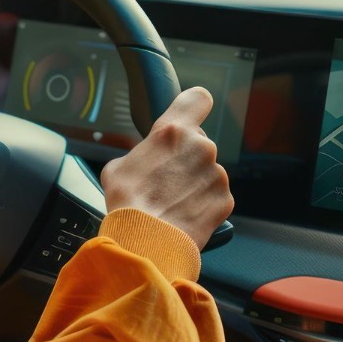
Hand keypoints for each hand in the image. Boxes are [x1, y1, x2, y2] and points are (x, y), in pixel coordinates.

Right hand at [100, 87, 234, 249]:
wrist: (147, 242)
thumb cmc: (128, 204)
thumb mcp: (118, 167)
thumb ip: (140, 154)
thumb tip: (142, 162)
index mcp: (173, 131)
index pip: (198, 99)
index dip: (193, 107)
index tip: (190, 115)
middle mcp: (201, 147)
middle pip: (199, 142)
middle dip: (186, 157)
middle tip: (166, 178)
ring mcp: (216, 173)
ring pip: (207, 171)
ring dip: (194, 182)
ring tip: (173, 202)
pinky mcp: (225, 198)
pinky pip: (215, 195)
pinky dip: (203, 203)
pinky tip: (185, 214)